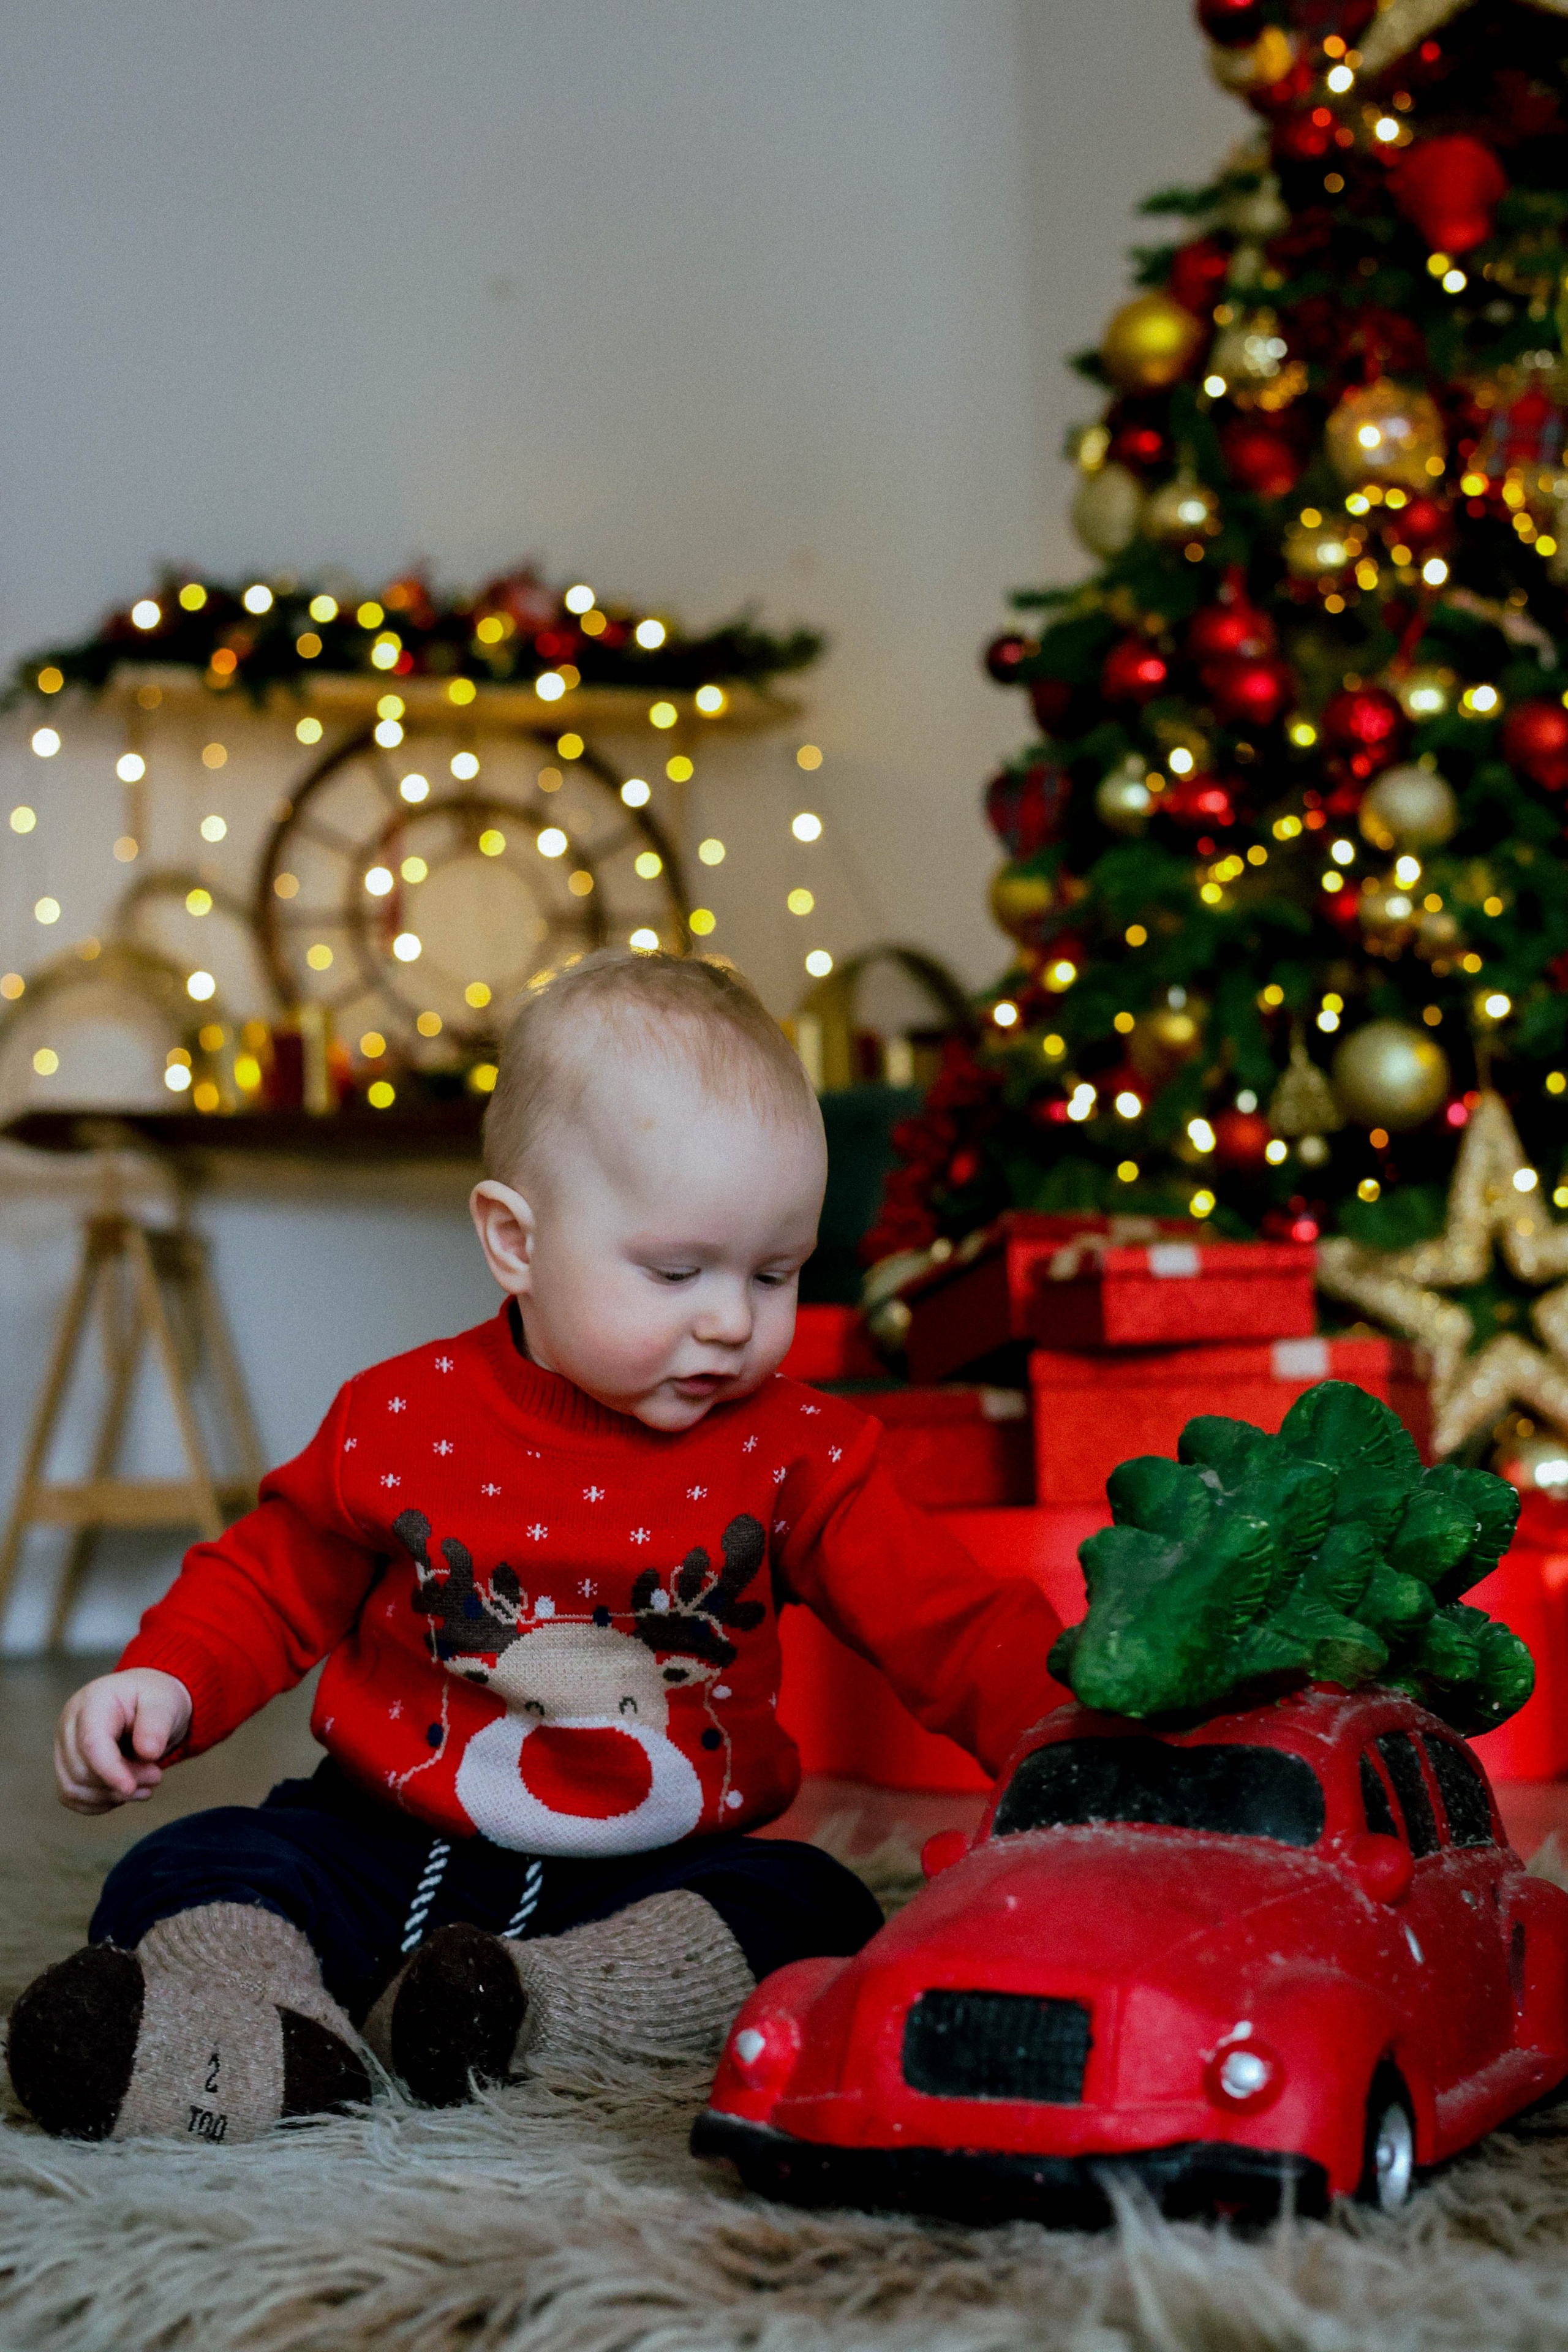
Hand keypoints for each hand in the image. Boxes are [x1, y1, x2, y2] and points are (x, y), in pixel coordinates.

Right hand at [55, 1670, 191, 1814]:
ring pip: (74, 1788)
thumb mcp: (166, 1702)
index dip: (109, 1770)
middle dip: (120, 1783)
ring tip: (144, 1786)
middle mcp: (69, 1725)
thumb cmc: (154, 1700)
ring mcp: (64, 1747)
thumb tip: (148, 1752)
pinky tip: (124, 1793)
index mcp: (92, 1702)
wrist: (146, 1705)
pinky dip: (99, 1802)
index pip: (91, 1743)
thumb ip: (158, 1725)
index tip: (130, 1788)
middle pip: (81, 1771)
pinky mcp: (66, 1767)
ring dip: (111, 1796)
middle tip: (156, 1776)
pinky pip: (72, 1797)